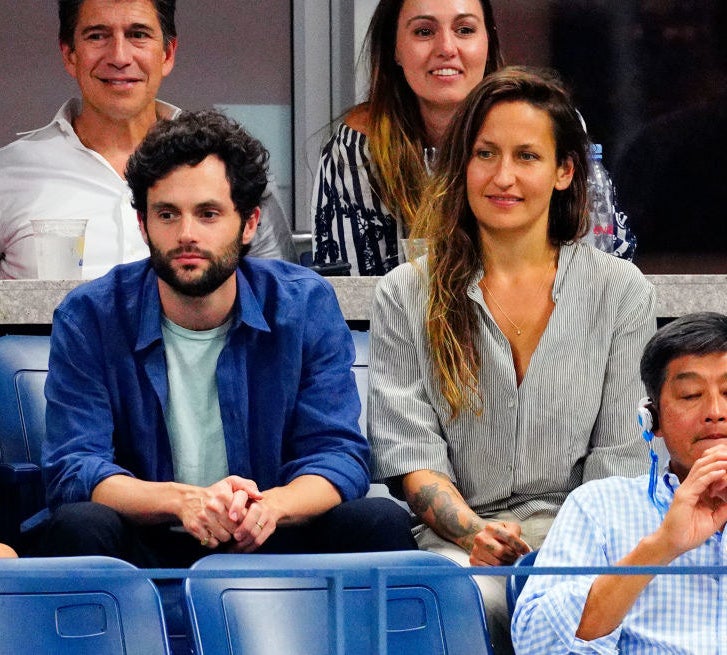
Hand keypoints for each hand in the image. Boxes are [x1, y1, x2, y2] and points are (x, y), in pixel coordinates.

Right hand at [180, 476, 262, 548]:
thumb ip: (247, 486)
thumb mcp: (231, 483)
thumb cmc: (214, 493)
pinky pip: (212, 542)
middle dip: (236, 530)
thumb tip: (260, 496)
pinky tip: (214, 533)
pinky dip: (215, 541)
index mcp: (223, 495)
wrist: (187, 499)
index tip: (241, 518)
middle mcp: (213, 506)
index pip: (242, 515)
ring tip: (223, 529)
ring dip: (226, 536)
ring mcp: (203, 518)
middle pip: (234, 528)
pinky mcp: (195, 528)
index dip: (244, 520)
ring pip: (224, 537)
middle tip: (232, 526)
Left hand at [227, 499, 277, 552]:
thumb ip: (227, 504)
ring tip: (232, 548)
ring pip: (254, 533)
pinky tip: (240, 549)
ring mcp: (267, 516)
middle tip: (233, 537)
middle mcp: (259, 505)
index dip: (237, 508)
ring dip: (242, 543)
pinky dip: (248, 548)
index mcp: (248, 496)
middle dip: (242, 530)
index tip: (231, 518)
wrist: (269, 504)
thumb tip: (217, 515)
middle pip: (251, 518)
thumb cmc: (245, 504)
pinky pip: (259, 541)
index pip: (243, 497)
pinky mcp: (271, 526)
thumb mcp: (235, 499)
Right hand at [469, 521, 530, 565]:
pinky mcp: (473, 560)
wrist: (484, 539)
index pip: (510, 537)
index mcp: (491, 527)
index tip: (526, 552)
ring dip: (506, 565)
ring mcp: (476, 549)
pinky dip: (498, 570)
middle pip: (502, 552)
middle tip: (516, 558)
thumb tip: (524, 548)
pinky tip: (501, 565)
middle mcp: (481, 537)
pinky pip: (489, 570)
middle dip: (512, 557)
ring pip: (497, 563)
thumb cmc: (499, 535)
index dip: (520, 546)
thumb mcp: (509, 528)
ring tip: (509, 561)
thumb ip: (517, 533)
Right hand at [656, 445, 726, 559]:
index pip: (706, 471)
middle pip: (702, 465)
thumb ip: (724, 508)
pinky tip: (721, 471)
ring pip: (701, 469)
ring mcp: (685, 490)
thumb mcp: (714, 520)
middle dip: (717, 457)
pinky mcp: (684, 496)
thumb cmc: (690, 533)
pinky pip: (699, 481)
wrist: (673, 543)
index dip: (718, 463)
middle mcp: (689, 486)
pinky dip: (711, 475)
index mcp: (695, 491)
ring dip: (716, 462)